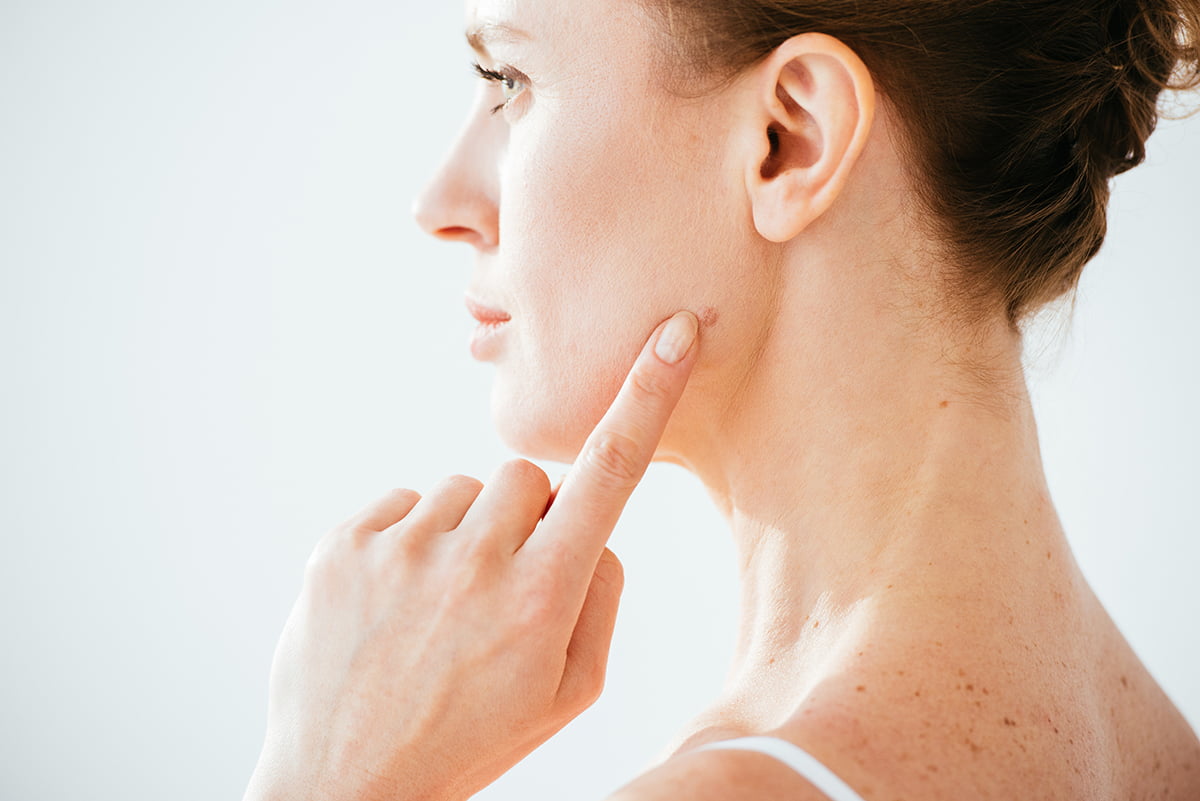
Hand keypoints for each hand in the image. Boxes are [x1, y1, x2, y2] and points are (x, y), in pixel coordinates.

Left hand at [244, 310, 700, 800]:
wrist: (345, 784)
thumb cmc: (471, 737)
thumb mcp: (566, 693)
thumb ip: (599, 598)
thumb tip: (593, 531)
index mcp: (542, 598)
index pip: (608, 476)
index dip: (647, 399)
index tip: (672, 333)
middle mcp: (473, 562)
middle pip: (524, 477)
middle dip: (524, 519)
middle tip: (497, 587)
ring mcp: (401, 549)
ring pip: (462, 488)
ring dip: (463, 532)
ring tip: (437, 605)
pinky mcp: (344, 545)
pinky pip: (402, 503)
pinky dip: (409, 540)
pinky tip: (397, 601)